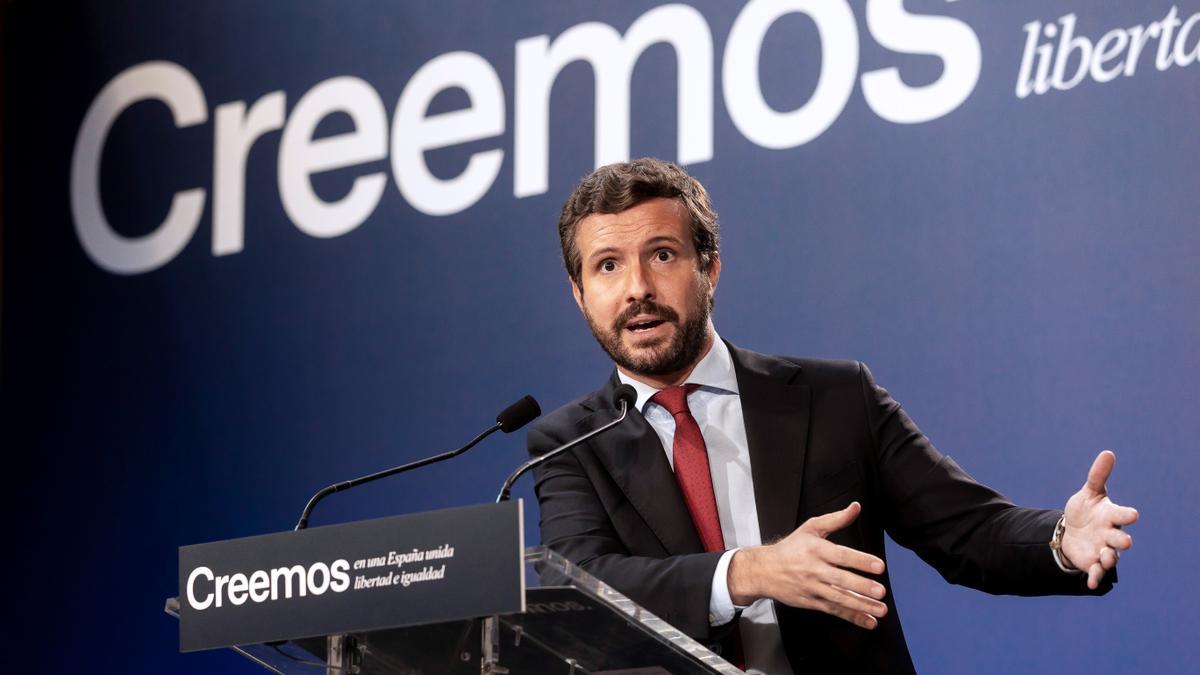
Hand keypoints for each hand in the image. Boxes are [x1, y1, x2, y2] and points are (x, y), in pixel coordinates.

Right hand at [728, 501, 887, 628]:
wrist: (764, 570)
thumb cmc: (791, 548)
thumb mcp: (811, 528)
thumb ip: (835, 519)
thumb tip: (856, 507)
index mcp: (816, 549)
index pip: (841, 555)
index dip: (860, 560)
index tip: (879, 566)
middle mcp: (814, 570)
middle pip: (840, 579)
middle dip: (862, 586)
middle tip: (880, 591)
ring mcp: (812, 588)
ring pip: (839, 598)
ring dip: (861, 605)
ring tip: (880, 609)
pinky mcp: (811, 602)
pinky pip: (834, 610)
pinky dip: (852, 616)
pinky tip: (868, 621)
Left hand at [1061, 450, 1138, 588]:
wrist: (1071, 530)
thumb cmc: (1086, 509)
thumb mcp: (1089, 492)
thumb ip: (1098, 475)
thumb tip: (1108, 453)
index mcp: (1111, 516)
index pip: (1122, 515)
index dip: (1127, 515)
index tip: (1133, 514)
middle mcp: (1110, 533)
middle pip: (1119, 537)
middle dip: (1122, 539)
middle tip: (1124, 541)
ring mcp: (1103, 549)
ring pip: (1111, 556)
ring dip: (1110, 558)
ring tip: (1107, 558)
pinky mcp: (1093, 562)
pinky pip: (1096, 571)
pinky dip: (1095, 577)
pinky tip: (1091, 583)